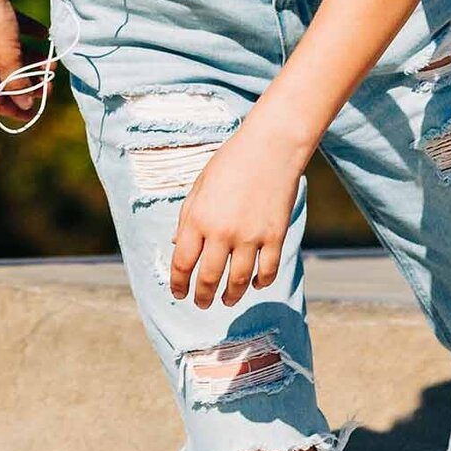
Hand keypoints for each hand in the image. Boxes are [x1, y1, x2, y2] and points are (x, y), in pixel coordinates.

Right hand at [0, 0, 52, 118]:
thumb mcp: (7, 56)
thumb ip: (17, 82)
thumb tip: (25, 106)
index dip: (13, 110)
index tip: (34, 116)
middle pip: (6, 78)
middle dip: (30, 83)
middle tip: (52, 84)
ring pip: (12, 56)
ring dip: (33, 60)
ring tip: (53, 59)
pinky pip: (15, 32)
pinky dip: (30, 35)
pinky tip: (44, 33)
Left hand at [168, 120, 306, 306]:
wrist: (270, 147)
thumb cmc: (230, 163)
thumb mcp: (199, 187)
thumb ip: (187, 218)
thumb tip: (176, 246)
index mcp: (197, 219)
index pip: (182, 263)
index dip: (178, 284)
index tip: (179, 293)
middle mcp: (221, 232)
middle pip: (208, 278)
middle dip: (202, 296)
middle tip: (202, 303)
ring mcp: (250, 236)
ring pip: (237, 281)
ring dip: (230, 296)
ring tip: (226, 300)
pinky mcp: (275, 236)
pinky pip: (267, 271)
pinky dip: (260, 283)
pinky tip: (254, 285)